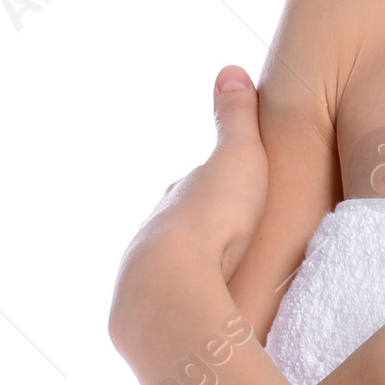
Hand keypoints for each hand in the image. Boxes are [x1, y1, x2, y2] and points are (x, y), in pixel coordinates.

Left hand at [108, 68, 268, 361]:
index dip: (215, 190)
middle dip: (200, 235)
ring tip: (221, 286)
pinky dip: (191, 306)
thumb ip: (235, 118)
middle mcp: (154, 233)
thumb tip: (229, 69)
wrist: (171, 288)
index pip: (193, 189)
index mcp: (176, 197)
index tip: (235, 196)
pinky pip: (176, 306)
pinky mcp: (150, 315)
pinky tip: (208, 316)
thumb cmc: (214, 218)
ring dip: (193, 275)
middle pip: (179, 231)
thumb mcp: (237, 156)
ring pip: (173, 271)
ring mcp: (147, 276)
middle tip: (231, 244)